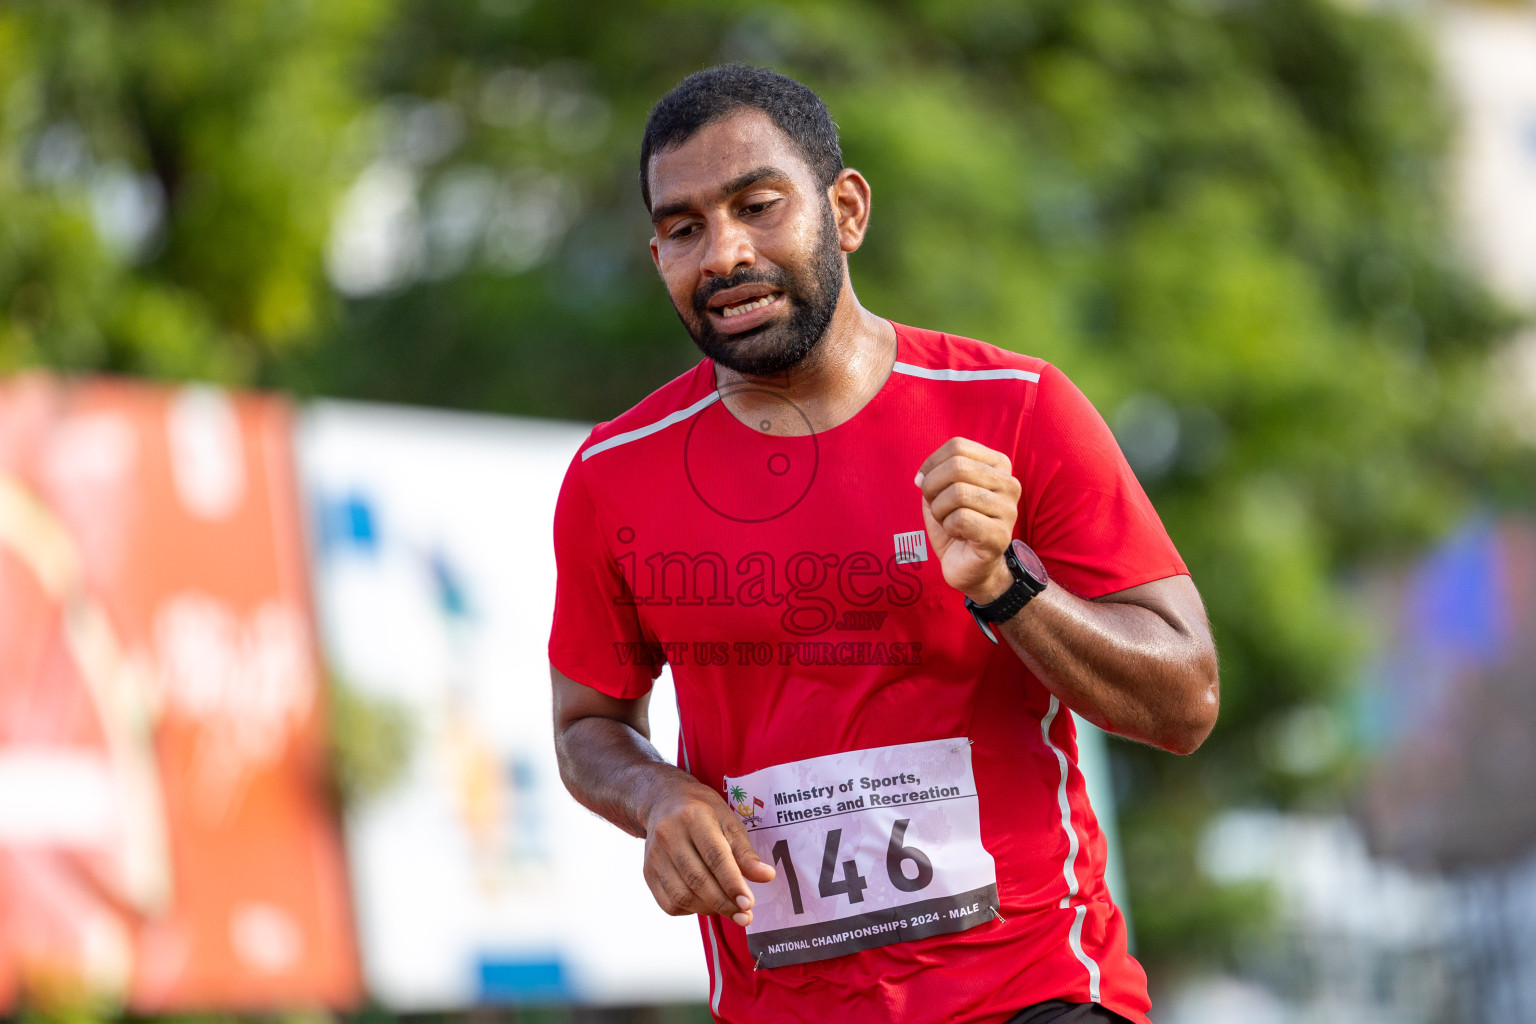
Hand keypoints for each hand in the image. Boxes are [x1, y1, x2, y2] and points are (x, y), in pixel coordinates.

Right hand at [641, 776, 775, 926]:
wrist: (664, 801)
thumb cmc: (703, 811)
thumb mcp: (728, 821)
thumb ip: (745, 852)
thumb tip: (766, 876)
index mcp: (693, 817)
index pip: (715, 856)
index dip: (732, 883)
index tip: (748, 904)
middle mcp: (669, 835)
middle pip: (697, 879)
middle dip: (724, 903)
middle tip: (745, 916)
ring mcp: (654, 855)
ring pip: (682, 895)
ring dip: (709, 909)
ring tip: (729, 910)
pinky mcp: (648, 872)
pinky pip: (669, 903)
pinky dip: (690, 910)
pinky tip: (705, 904)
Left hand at [915, 437, 1020, 601]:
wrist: (969, 566)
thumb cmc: (956, 525)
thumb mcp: (941, 492)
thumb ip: (935, 474)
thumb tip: (922, 477)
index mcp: (998, 465)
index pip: (957, 446)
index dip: (932, 464)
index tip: (926, 484)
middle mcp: (1009, 483)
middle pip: (957, 466)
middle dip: (932, 487)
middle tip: (935, 506)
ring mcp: (1009, 510)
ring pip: (957, 493)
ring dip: (940, 510)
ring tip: (949, 522)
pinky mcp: (1000, 535)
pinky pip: (960, 519)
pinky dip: (949, 528)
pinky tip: (959, 536)